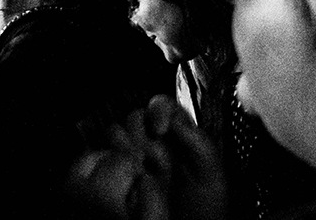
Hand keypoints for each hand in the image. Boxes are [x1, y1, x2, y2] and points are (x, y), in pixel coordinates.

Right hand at [66, 97, 227, 219]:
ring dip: (127, 148)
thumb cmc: (204, 213)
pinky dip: (112, 159)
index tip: (160, 129)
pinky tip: (129, 178)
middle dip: (141, 135)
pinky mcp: (118, 171)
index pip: (164, 106)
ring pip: (117, 132)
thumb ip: (200, 145)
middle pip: (136, 116)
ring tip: (142, 172)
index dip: (159, 111)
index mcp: (182, 139)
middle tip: (153, 159)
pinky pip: (104, 153)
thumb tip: (175, 119)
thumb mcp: (211, 179)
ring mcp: (135, 158)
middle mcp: (156, 144)